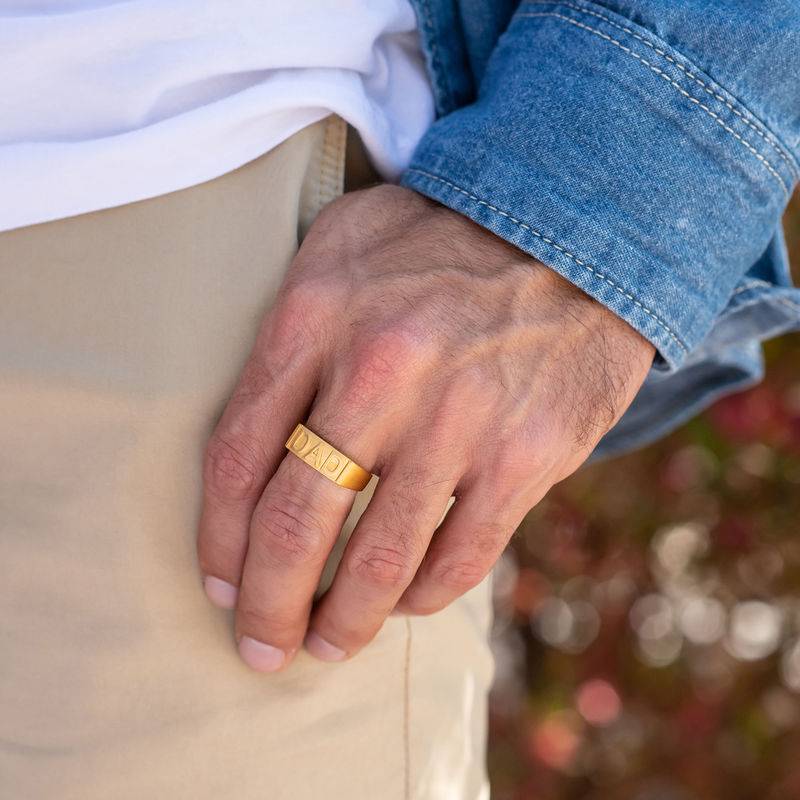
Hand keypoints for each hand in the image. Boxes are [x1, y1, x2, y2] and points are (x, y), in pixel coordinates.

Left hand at [197, 184, 654, 671]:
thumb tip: (253, 445)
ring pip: (378, 560)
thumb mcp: (342, 248)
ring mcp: (457, 418)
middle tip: (259, 648)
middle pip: (296, 525)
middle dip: (268, 606)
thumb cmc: (441, 243)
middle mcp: (380, 372)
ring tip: (328, 647)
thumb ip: (287, 335)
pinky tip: (404, 602)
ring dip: (345, 622)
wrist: (573, 228)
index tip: (221, 584)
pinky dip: (422, 597)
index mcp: (316, 317)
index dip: (218, 540)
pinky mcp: (526, 454)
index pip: (235, 457)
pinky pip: (459, 558)